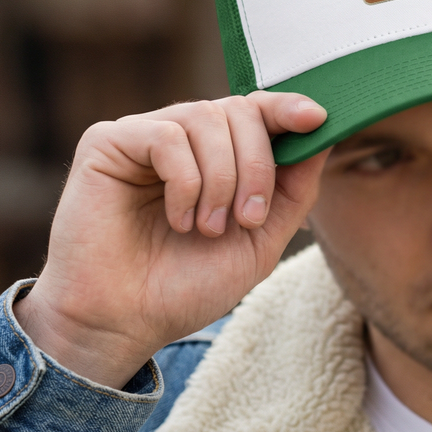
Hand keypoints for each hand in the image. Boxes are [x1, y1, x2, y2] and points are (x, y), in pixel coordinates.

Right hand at [14, 94, 327, 387]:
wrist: (127, 322)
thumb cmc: (189, 285)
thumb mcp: (261, 240)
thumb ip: (294, 188)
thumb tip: (324, 129)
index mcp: (218, 156)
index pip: (257, 110)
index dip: (288, 108)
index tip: (317, 118)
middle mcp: (182, 138)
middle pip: (239, 110)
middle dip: (258, 165)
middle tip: (249, 218)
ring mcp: (144, 137)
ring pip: (206, 117)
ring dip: (222, 180)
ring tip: (208, 229)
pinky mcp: (108, 142)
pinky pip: (166, 136)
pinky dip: (186, 182)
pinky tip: (179, 220)